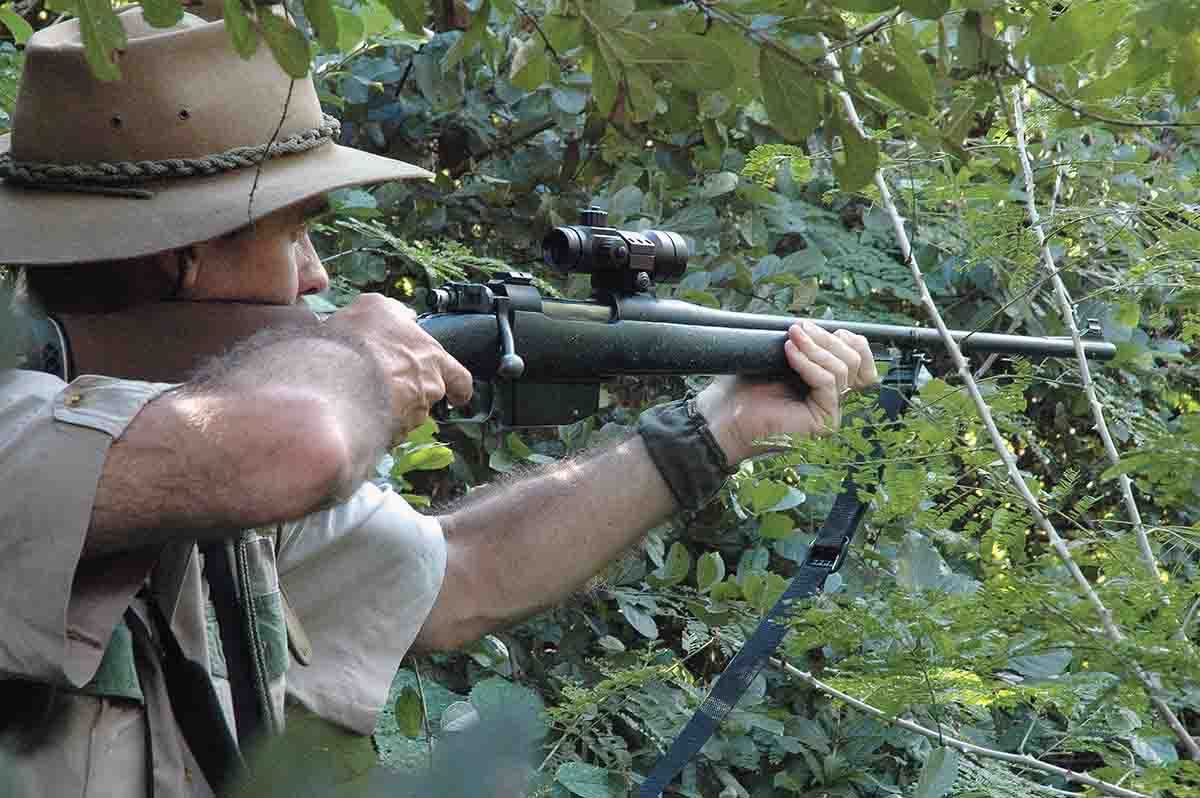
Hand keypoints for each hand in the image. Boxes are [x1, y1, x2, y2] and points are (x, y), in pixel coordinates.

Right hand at [325, 293, 472, 436]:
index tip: (458, 395)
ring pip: (406, 416)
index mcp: (432, 357)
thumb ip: (396, 312)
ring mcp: (411, 415)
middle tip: (388, 385)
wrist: (339, 380)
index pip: (459, 378)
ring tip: (361, 395)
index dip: (458, 387)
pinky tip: (354, 412)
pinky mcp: (390, 436)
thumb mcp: (375, 308)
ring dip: (390, 409)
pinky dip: (373, 425)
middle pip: (429, 397)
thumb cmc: (359, 341)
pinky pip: (385, 433)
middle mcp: (429, 389)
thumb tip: (404, 316)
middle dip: (412, 394)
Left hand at [694, 320, 877, 463]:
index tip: (812, 327)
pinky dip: (808, 363)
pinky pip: (827, 383)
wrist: (724, 415)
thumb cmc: (745, 387)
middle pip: (854, 359)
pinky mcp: (824, 421)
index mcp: (828, 382)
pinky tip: (789, 352)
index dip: (845, 338)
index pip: (860, 357)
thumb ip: (804, 345)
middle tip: (799, 328)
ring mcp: (831, 411)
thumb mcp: (779, 357)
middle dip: (826, 338)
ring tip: (792, 337)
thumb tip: (817, 326)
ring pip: (843, 368)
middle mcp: (834, 398)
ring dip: (815, 347)